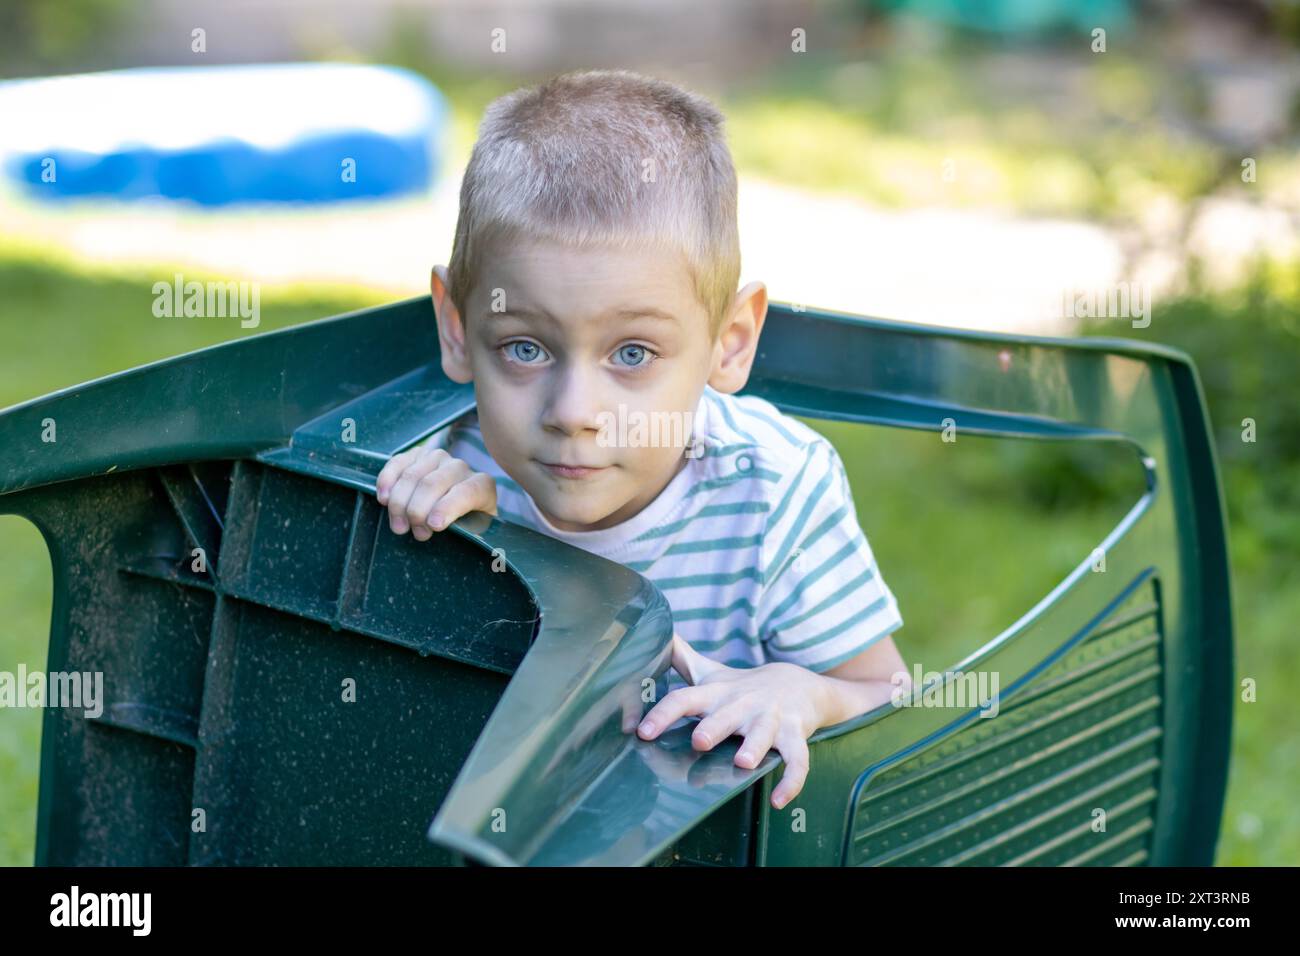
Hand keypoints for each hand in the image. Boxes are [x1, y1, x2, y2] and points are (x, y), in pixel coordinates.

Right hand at [375, 445, 496, 539]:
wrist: (460, 505)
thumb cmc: (466, 523)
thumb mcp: (474, 530)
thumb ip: (465, 530)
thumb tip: (436, 527)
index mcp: (481, 485)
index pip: (466, 492)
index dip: (447, 508)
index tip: (434, 526)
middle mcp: (460, 467)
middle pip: (432, 484)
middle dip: (417, 511)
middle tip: (415, 532)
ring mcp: (437, 458)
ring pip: (412, 476)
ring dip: (399, 503)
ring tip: (400, 526)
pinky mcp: (416, 454)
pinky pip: (397, 463)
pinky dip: (387, 480)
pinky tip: (383, 499)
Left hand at [636, 634, 822, 809]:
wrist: (799, 684)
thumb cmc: (743, 687)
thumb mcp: (711, 673)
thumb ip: (680, 659)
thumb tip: (651, 636)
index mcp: (717, 694)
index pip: (686, 698)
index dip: (664, 714)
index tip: (643, 731)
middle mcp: (742, 705)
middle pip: (726, 715)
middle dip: (714, 727)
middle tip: (700, 741)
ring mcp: (770, 719)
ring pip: (763, 734)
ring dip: (754, 747)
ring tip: (743, 763)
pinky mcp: (795, 734)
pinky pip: (797, 760)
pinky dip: (791, 780)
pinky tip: (779, 800)